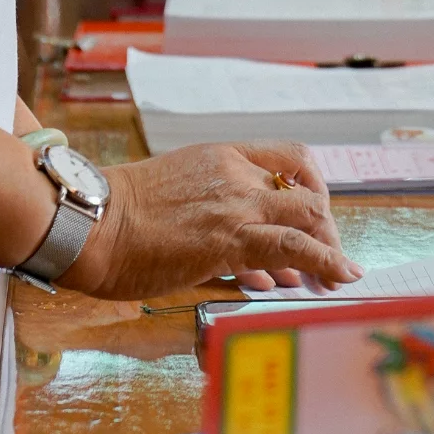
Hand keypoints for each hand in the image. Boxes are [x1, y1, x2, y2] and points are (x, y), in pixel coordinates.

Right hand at [64, 141, 361, 300]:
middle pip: (306, 190)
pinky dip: (325, 261)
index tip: (317, 218)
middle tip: (328, 257)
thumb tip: (267, 269)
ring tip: (342, 273)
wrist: (91, 221)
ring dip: (331, 247)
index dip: (313, 188)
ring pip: (308, 216)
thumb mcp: (180, 201)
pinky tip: (340, 276)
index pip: (289, 159)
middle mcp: (235, 173)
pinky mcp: (229, 239)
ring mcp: (235, 204)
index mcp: (222, 156)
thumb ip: (223, 225)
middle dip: (326, 226)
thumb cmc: (123, 218)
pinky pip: (292, 247)